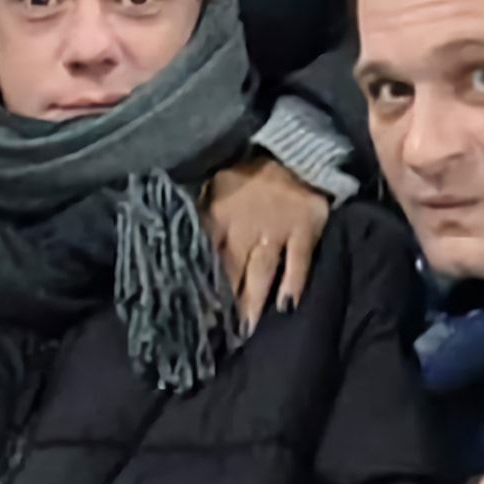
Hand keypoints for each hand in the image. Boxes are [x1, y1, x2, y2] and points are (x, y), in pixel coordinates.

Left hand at [203, 153, 329, 329]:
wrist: (296, 149)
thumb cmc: (249, 172)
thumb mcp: (215, 186)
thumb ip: (201, 214)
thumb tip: (179, 241)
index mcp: (218, 216)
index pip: (204, 256)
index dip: (197, 284)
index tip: (189, 313)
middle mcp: (245, 228)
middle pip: (231, 271)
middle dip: (223, 303)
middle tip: (217, 335)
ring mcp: (277, 230)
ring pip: (261, 272)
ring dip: (252, 302)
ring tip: (245, 330)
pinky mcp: (304, 230)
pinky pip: (298, 262)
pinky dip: (293, 283)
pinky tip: (287, 305)